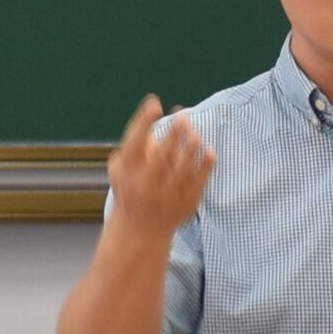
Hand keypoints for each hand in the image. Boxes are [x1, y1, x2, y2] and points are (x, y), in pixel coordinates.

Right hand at [105, 96, 214, 237]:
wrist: (140, 230)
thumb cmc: (131, 188)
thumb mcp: (122, 169)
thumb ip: (136, 145)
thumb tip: (151, 113)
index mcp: (128, 172)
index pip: (134, 143)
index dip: (144, 122)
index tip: (155, 104)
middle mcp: (146, 184)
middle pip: (161, 158)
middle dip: (172, 136)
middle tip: (182, 116)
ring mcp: (166, 196)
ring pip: (181, 170)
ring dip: (190, 150)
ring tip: (195, 133)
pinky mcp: (184, 203)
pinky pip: (197, 183)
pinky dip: (205, 167)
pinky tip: (210, 151)